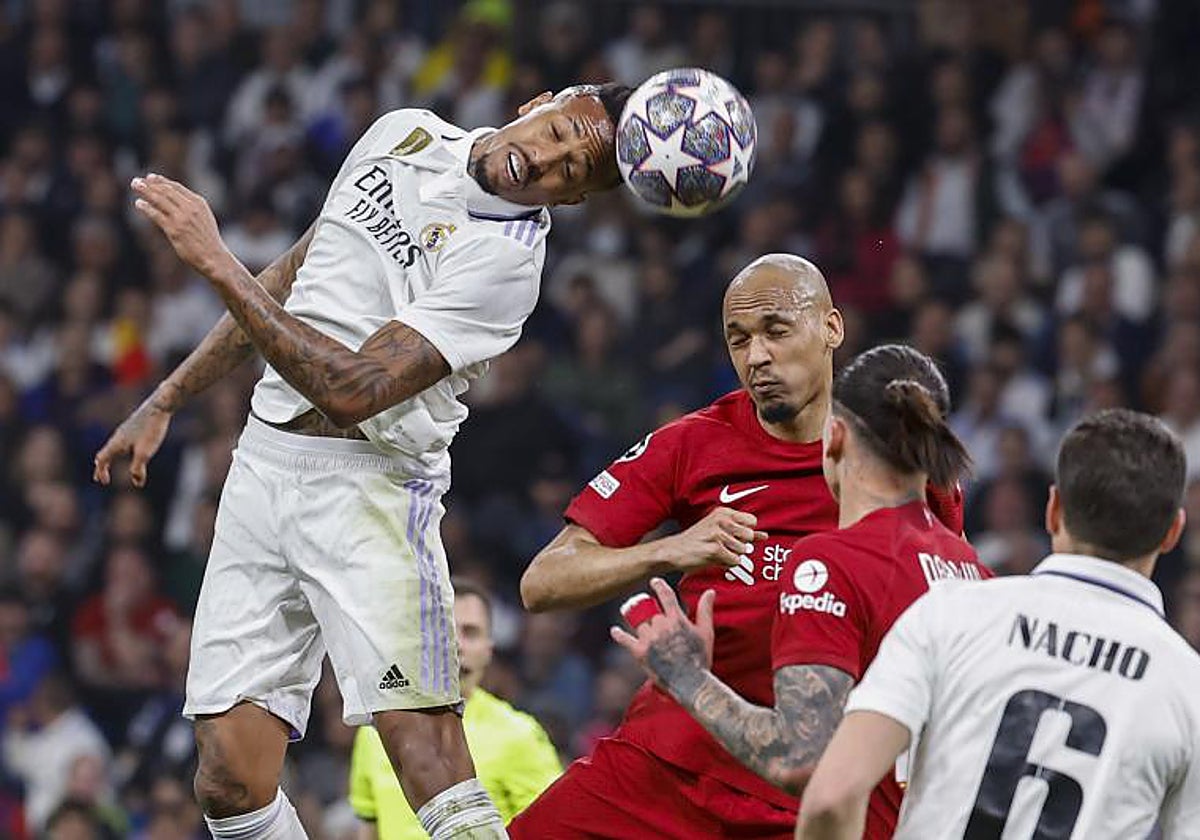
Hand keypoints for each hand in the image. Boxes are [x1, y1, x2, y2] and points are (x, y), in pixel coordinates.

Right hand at [93, 394, 171, 487]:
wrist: (160, 405)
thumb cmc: (151, 429)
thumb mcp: (145, 452)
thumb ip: (138, 468)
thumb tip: (137, 483)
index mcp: (117, 443)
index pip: (102, 460)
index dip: (101, 472)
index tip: (104, 482)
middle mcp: (118, 436)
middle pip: (104, 454)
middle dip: (101, 467)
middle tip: (99, 478)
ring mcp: (125, 430)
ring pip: (112, 446)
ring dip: (109, 458)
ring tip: (108, 464)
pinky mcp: (134, 426)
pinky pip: (120, 441)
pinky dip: (118, 450)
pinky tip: (126, 448)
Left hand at [132, 173, 230, 276]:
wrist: (213, 256)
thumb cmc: (207, 239)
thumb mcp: (204, 218)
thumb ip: (191, 208)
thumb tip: (173, 201)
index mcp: (199, 203)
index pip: (176, 187)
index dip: (162, 181)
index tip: (151, 177)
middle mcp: (190, 208)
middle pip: (166, 191)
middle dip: (150, 184)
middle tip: (136, 180)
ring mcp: (181, 218)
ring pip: (159, 200)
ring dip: (145, 191)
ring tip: (135, 185)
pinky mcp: (174, 230)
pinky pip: (156, 215)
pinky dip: (146, 207)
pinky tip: (139, 203)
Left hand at [611, 578, 715, 700]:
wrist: (690, 683)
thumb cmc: (700, 658)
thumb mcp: (706, 632)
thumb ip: (705, 610)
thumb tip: (710, 591)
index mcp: (677, 619)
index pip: (665, 595)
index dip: (659, 586)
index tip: (654, 582)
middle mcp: (661, 626)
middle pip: (653, 614)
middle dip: (655, 618)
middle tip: (659, 627)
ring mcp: (649, 639)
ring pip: (641, 624)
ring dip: (643, 626)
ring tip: (645, 630)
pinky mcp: (639, 652)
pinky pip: (625, 640)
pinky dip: (619, 635)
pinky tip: (615, 631)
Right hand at [664, 507, 766, 572]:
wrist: (673, 551)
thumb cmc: (697, 541)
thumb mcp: (720, 530)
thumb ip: (743, 532)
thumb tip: (764, 536)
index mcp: (723, 512)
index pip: (751, 521)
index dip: (745, 533)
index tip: (733, 536)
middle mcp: (721, 520)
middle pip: (749, 537)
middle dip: (739, 545)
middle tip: (723, 546)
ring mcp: (718, 534)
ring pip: (742, 550)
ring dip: (731, 556)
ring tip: (716, 552)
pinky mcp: (715, 549)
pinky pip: (734, 561)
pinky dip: (726, 563)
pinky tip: (714, 558)